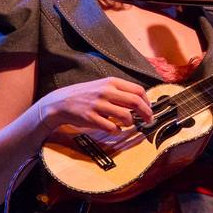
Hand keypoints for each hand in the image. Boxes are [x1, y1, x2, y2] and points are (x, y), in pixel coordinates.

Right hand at [38, 77, 153, 132]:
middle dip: (146, 113)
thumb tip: (141, 102)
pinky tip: (116, 129)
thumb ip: (120, 92)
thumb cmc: (87, 95)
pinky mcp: (91, 118)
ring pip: (126, 116)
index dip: (147, 102)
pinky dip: (117, 130)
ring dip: (131, 123)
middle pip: (135, 102)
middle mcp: (107, 91)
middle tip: (149, 120)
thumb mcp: (103, 86)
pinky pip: (112, 127)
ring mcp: (99, 105)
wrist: (62, 102)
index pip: (138, 90)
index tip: (149, 109)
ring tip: (128, 124)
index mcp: (112, 82)